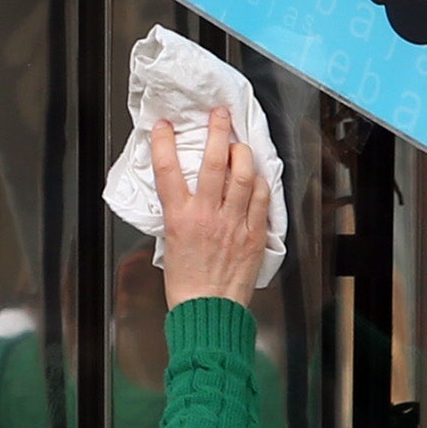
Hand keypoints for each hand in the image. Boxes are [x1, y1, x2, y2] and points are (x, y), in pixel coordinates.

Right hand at [151, 118, 274, 309]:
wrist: (207, 311)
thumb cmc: (187, 283)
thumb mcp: (170, 243)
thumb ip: (179, 214)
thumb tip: (184, 194)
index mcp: (180, 218)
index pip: (168, 170)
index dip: (165, 142)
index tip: (165, 127)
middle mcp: (207, 215)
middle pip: (213, 161)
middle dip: (217, 131)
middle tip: (219, 116)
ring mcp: (233, 223)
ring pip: (243, 174)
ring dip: (242, 152)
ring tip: (240, 144)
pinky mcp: (254, 234)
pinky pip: (261, 199)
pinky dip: (259, 183)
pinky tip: (256, 177)